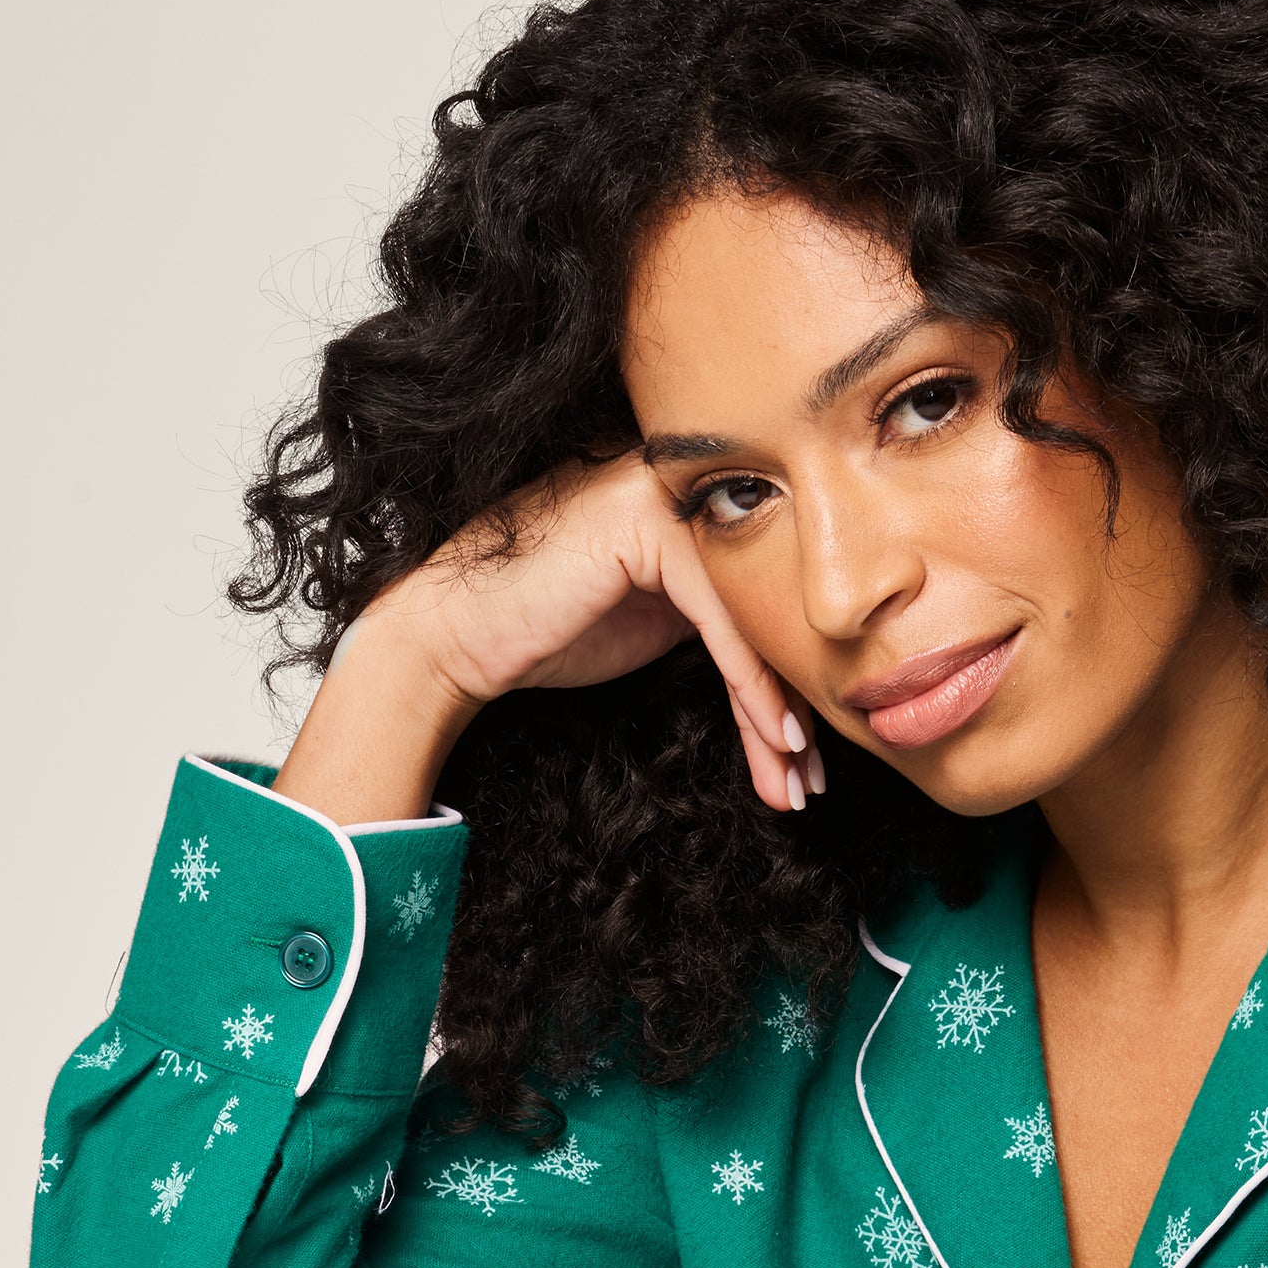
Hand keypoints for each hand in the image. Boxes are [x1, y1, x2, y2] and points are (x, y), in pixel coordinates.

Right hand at [356, 454, 823, 812]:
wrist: (457, 631)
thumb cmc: (544, 630)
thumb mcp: (653, 622)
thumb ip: (716, 618)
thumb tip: (794, 668)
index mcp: (690, 505)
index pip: (762, 598)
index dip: (788, 681)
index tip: (806, 756)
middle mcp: (683, 488)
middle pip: (764, 606)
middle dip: (793, 704)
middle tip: (811, 778)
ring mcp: (661, 495)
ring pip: (750, 615)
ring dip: (777, 710)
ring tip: (795, 777)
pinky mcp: (644, 522)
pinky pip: (719, 616)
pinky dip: (751, 684)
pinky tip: (773, 736)